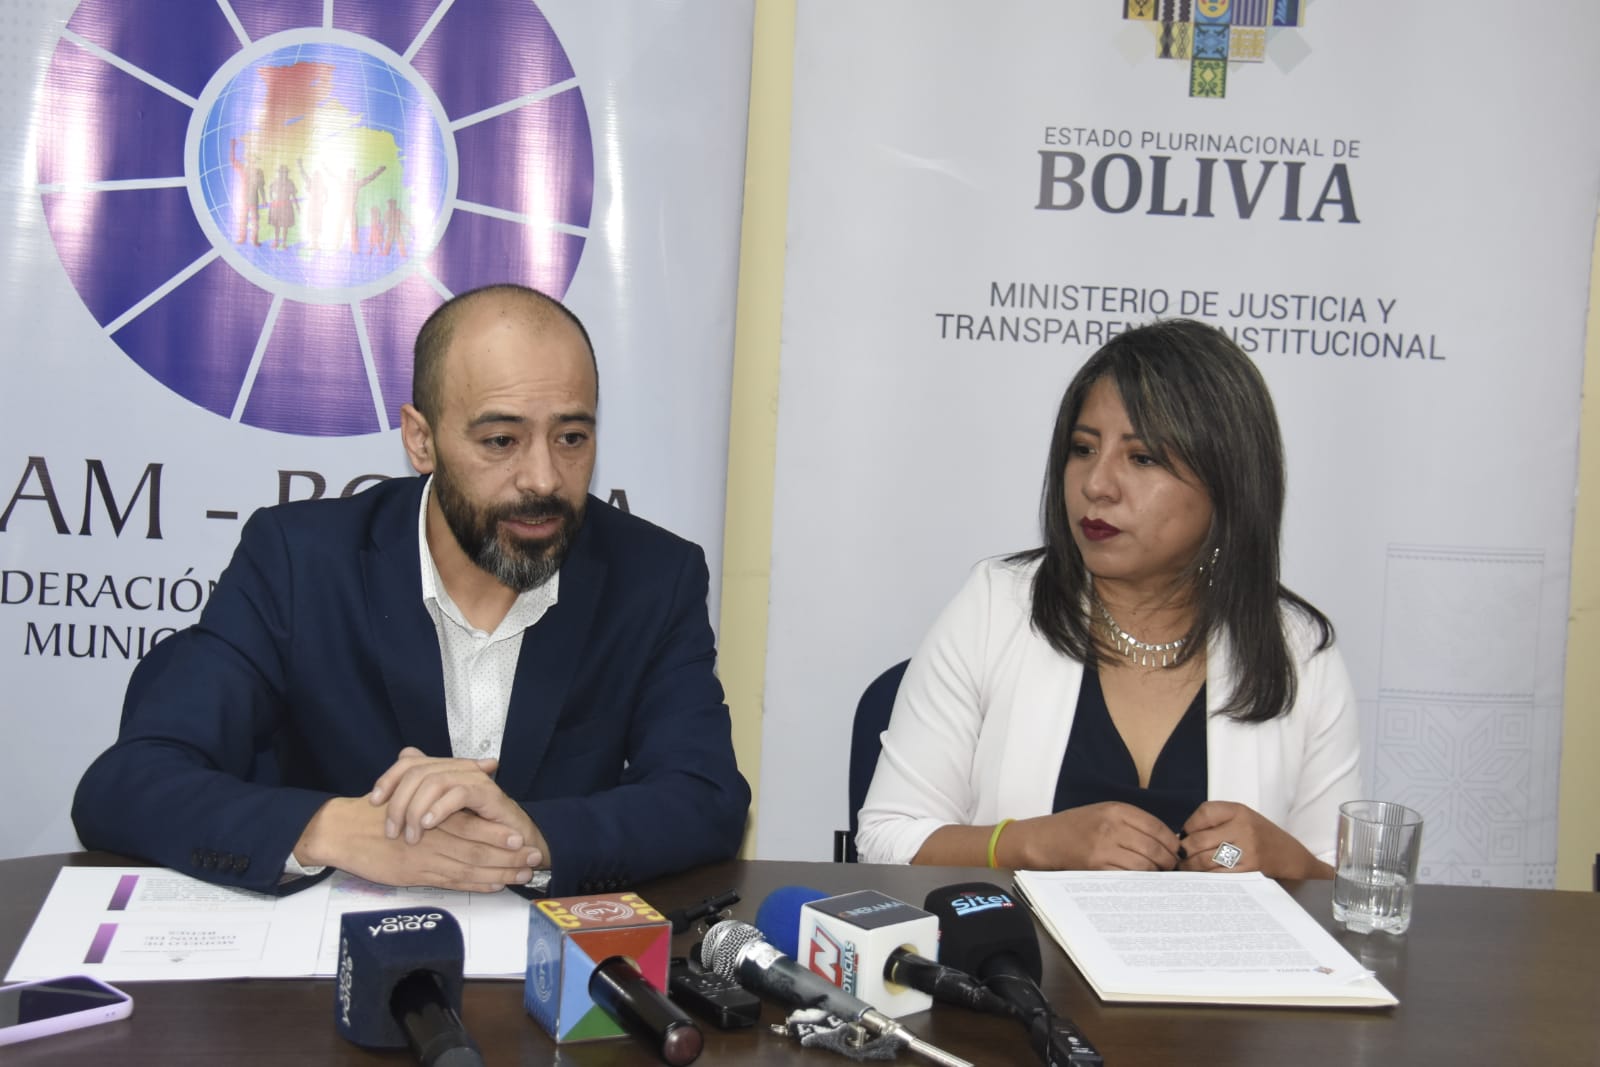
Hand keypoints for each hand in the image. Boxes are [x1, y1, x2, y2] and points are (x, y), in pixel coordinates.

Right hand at [294, 798, 539, 891]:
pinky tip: (494, 884)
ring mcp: (425, 859)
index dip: (499, 834)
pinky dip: (475, 884)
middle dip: (508, 856)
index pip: (474, 825)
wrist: (342, 830)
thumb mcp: (408, 785)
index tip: (523, 837)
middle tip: (534, 859)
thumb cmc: (376, 808)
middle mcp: (434, 837)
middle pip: (478, 849)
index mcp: (434, 814)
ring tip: (522, 874)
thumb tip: (485, 762)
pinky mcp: (415, 875)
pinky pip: (451, 882)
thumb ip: (444, 779)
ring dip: (498, 872)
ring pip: (469, 868)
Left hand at [369, 747, 542, 856]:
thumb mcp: (440, 815)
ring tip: (411, 835)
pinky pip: (458, 793)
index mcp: (445, 769)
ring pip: (434, 780)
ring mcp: (474, 778)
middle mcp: (458, 768)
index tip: (373, 803)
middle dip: (398, 802)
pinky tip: (428, 825)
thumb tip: (394, 775)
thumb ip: (419, 796)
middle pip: (417, 771)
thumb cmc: (476, 829)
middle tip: (392, 831)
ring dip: (416, 810)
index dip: (388, 779)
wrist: (516, 841)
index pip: (409, 761)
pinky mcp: (488, 793)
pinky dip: (439, 809)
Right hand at [1007, 802, 1181, 871]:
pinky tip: (1139, 881)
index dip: (1172, 844)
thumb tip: (1166, 843)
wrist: (1043, 839)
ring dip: (1155, 874)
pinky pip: (1127, 876)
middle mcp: (1111, 826)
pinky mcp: (1095, 866)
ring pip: (1144, 865)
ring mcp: (1103, 847)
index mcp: (1116, 810)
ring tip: (1156, 876)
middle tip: (1170, 869)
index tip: (1176, 852)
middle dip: (1168, 862)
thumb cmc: (1075, 827)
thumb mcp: (1104, 813)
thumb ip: (1132, 823)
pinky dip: (1138, 881)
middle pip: (1155, 848)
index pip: (1158, 827)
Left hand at [1178, 801, 1330, 878]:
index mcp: (1239, 811)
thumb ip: (1215, 822)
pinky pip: (1216, 876)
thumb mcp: (1243, 819)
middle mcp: (1243, 828)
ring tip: (1187, 868)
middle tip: (1180, 857)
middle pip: (1197, 840)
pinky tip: (1202, 877)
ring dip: (1190, 867)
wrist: (1293, 859)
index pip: (1202, 813)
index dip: (1188, 827)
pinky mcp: (1249, 871)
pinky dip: (1204, 878)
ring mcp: (1247, 851)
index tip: (1186, 836)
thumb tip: (1181, 838)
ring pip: (1203, 860)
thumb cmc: (1262, 838)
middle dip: (1184, 851)